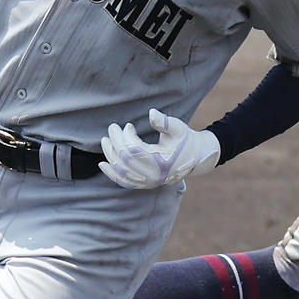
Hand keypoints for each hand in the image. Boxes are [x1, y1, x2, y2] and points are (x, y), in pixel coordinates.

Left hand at [98, 109, 220, 190]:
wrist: (195, 157)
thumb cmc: (185, 140)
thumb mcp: (178, 128)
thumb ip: (165, 122)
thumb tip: (151, 113)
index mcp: (162, 161)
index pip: (134, 150)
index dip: (126, 136)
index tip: (127, 125)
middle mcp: (154, 175)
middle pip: (125, 160)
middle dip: (115, 142)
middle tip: (111, 128)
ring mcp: (148, 182)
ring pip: (122, 171)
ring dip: (110, 156)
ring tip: (104, 141)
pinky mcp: (145, 184)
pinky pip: (124, 182)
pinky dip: (112, 174)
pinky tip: (103, 165)